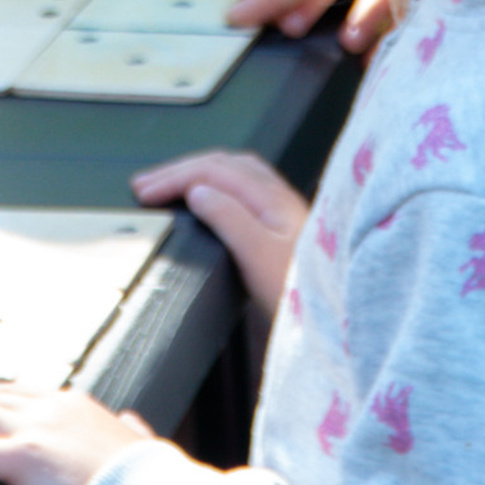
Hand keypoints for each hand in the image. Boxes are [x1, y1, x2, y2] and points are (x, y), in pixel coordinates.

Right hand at [134, 148, 309, 304]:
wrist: (339, 318)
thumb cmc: (303, 295)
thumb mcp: (260, 258)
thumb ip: (229, 219)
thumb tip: (197, 192)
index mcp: (271, 198)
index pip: (213, 171)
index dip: (174, 177)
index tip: (145, 191)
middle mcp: (279, 197)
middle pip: (222, 165)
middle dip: (179, 170)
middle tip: (145, 184)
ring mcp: (283, 210)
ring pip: (233, 173)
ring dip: (197, 172)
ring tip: (170, 182)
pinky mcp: (284, 227)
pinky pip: (243, 187)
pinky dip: (215, 184)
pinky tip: (210, 198)